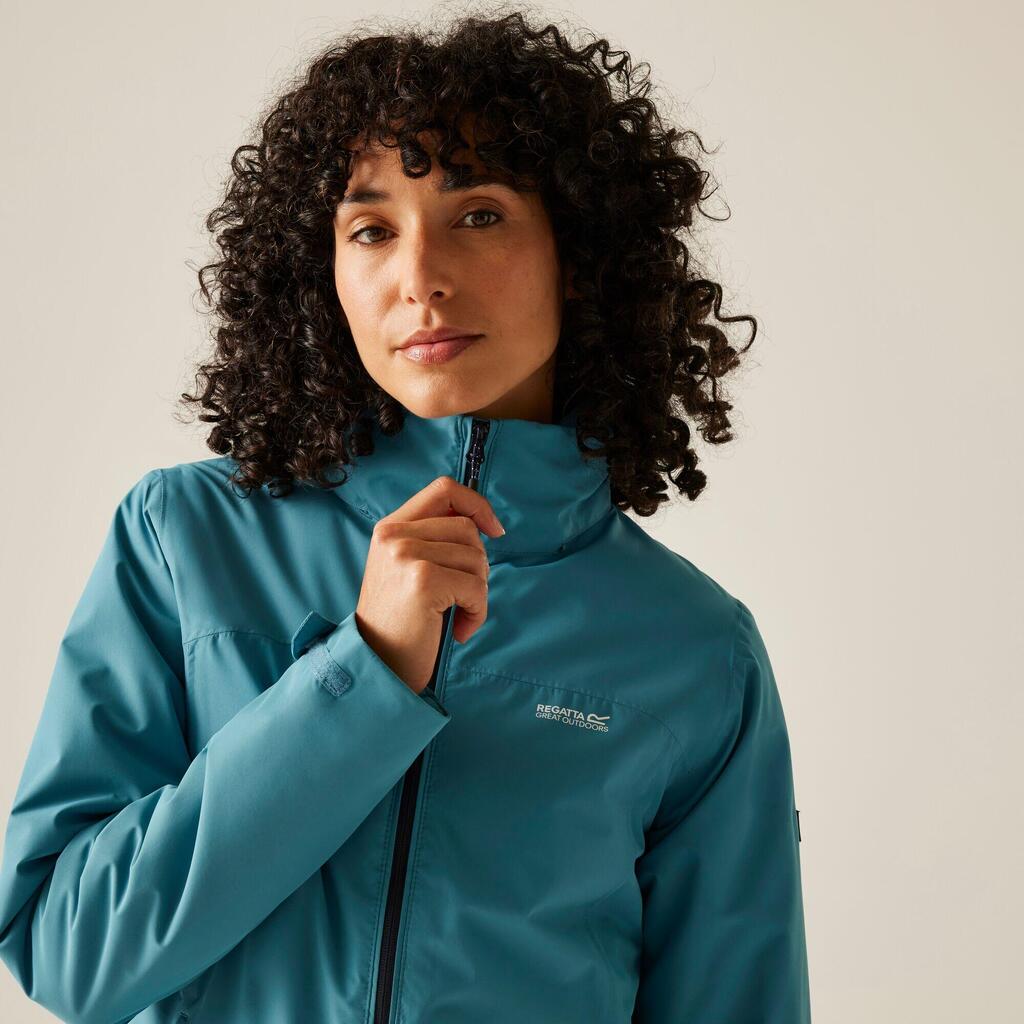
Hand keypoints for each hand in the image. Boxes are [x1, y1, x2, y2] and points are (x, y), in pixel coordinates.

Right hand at [354, 475, 505, 692]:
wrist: (377, 664)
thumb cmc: (401, 620)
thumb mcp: (407, 567)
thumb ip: (434, 539)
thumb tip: (483, 523)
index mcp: (390, 527)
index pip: (444, 489)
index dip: (477, 504)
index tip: (494, 530)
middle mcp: (393, 535)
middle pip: (467, 529)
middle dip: (477, 565)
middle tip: (461, 596)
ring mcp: (406, 555)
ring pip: (476, 559)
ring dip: (477, 593)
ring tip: (456, 615)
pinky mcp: (422, 580)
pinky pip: (476, 587)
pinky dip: (477, 612)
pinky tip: (460, 629)